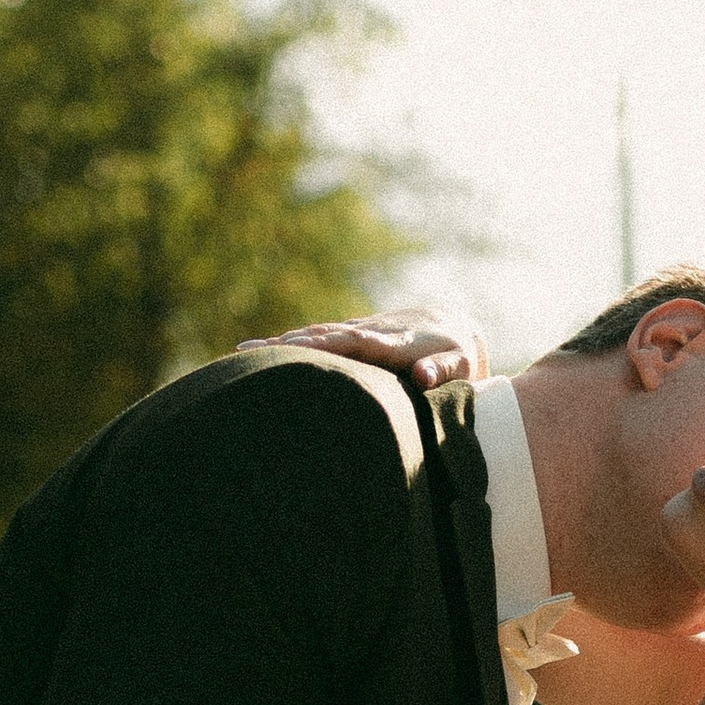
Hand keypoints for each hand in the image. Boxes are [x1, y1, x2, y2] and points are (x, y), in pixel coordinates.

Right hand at [251, 308, 487, 391]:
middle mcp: (372, 333)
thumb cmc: (461, 355)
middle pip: (325, 335)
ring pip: (317, 335)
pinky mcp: (355, 337)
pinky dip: (293, 343)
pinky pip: (320, 339)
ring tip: (243, 351)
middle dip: (289, 343)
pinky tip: (266, 351)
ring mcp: (360, 333)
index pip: (353, 342)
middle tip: (249, 351)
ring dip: (282, 342)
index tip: (292, 348)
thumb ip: (443, 372)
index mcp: (394, 344)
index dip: (323, 345)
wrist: (455, 326)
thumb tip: (423, 377)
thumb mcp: (460, 365)